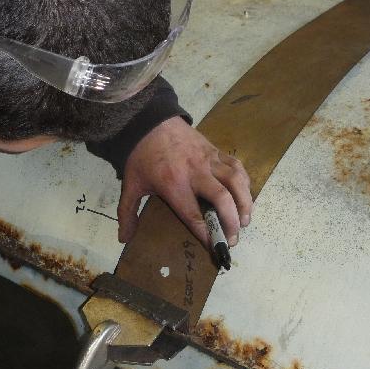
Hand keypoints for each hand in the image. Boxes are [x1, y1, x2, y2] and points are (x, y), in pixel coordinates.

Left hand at [118, 116, 252, 245]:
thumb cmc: (141, 156)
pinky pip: (237, 167)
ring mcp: (209, 160)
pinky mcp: (216, 150)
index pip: (194, 214)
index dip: (206, 233)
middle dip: (231, 223)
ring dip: (244, 203)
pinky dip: (245, 183)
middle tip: (233, 239)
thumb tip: (124, 238)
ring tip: (245, 221)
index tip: (214, 247)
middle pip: (222, 199)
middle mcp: (195, 173)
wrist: (149, 120)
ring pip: (235, 182)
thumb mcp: (131, 184)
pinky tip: (245, 196)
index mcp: (173, 184)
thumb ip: (127, 212)